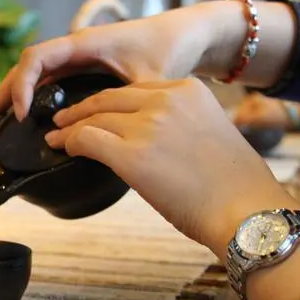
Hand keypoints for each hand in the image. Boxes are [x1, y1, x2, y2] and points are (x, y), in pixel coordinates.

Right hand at [0, 5, 211, 135]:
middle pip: (23, 69)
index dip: (21, 85)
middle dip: (1, 97)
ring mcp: (74, 62)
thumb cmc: (169, 50)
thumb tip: (105, 139)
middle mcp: (72, 51)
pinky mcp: (79, 73)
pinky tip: (21, 122)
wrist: (184, 36)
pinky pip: (44, 84)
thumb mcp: (150, 80)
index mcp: (82, 45)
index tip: (21, 115)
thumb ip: (127, 105)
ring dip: (8, 100)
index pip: (35, 59)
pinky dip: (28, 101)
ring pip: (30, 78)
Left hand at [45, 78, 298, 258]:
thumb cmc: (231, 184)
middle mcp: (166, 100)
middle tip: (61, 119)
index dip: (106, 100)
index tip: (91, 109)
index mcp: (188, 89)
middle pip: (107, 98)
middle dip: (79, 109)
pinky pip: (86, 139)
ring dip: (69, 128)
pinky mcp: (131, 154)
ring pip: (92, 118)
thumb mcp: (208, 131)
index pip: (133, 89)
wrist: (243, 210)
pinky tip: (64, 149)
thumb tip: (143, 137)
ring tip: (56, 137)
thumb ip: (176, 122)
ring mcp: (147, 125)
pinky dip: (70, 142)